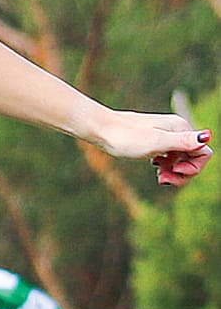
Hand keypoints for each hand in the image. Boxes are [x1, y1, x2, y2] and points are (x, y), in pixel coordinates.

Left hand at [96, 110, 212, 187]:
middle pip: (193, 158)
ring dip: (174, 172)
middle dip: (183, 173)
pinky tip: (155, 169)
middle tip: (163, 180)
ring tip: (159, 177)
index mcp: (180, 129)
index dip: (193, 168)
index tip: (174, 171)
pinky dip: (165, 166)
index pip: (203, 153)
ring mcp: (165, 136)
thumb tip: (207, 136)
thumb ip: (182, 142)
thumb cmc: (126, 137)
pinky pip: (169, 157)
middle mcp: (176, 130)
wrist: (101, 129)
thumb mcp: (156, 143)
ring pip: (181, 159)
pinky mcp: (154, 141)